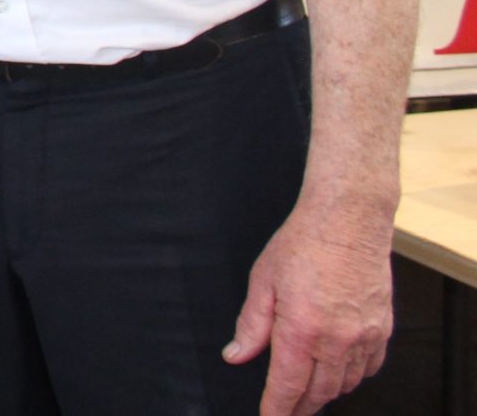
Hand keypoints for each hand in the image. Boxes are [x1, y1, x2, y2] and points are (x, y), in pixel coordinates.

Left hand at [224, 198, 395, 414]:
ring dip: (326, 393)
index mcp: (301, 329)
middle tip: (287, 413)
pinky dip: (352, 376)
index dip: (277, 409)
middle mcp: (337, 339)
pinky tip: (339, 373)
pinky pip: (369, 367)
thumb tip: (236, 355)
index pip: (288, 386)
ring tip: (308, 395)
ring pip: (345, 383)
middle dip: (301, 408)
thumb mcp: (262, 281)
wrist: (348, 221)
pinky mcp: (382, 329)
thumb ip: (251, 325)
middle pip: (319, 391)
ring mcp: (364, 336)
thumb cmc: (303, 244)